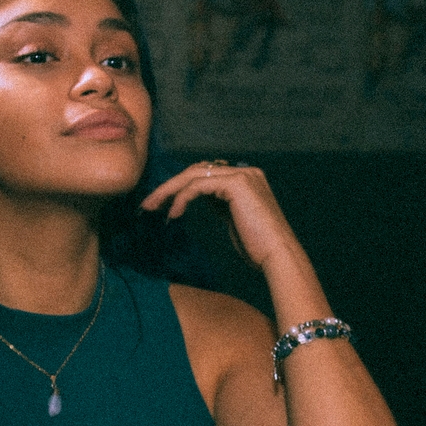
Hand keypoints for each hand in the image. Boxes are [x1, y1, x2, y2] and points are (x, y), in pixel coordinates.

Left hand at [139, 160, 300, 273]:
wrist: (278, 255)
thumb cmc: (258, 247)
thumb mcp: (235, 219)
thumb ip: (221, 204)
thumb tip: (198, 197)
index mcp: (246, 177)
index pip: (206, 173)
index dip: (181, 186)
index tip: (161, 203)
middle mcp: (245, 171)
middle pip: (197, 170)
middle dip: (169, 186)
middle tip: (148, 203)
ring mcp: (242, 175)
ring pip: (194, 175)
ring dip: (169, 190)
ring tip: (151, 206)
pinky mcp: (236, 183)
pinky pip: (198, 186)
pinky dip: (182, 198)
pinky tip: (173, 213)